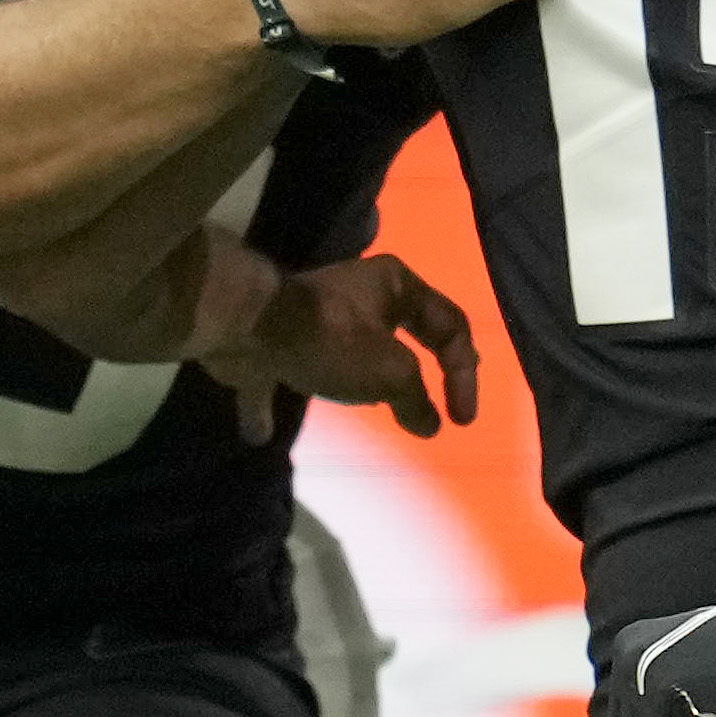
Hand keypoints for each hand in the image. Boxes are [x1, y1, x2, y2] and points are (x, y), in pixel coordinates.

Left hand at [201, 250, 475, 437]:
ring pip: (352, 348)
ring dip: (363, 379)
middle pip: (405, 332)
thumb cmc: (336, 341)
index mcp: (396, 285)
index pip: (450, 325)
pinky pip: (286, 369)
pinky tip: (264, 431)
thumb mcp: (393, 373)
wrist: (251, 327)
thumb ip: (416, 400)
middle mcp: (360, 291)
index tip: (460, 420)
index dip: (464, 374)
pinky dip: (278, 399)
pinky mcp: (275, 338)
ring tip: (375, 406)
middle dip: (421, 370)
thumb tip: (428, 424)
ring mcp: (315, 313)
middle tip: (436, 402)